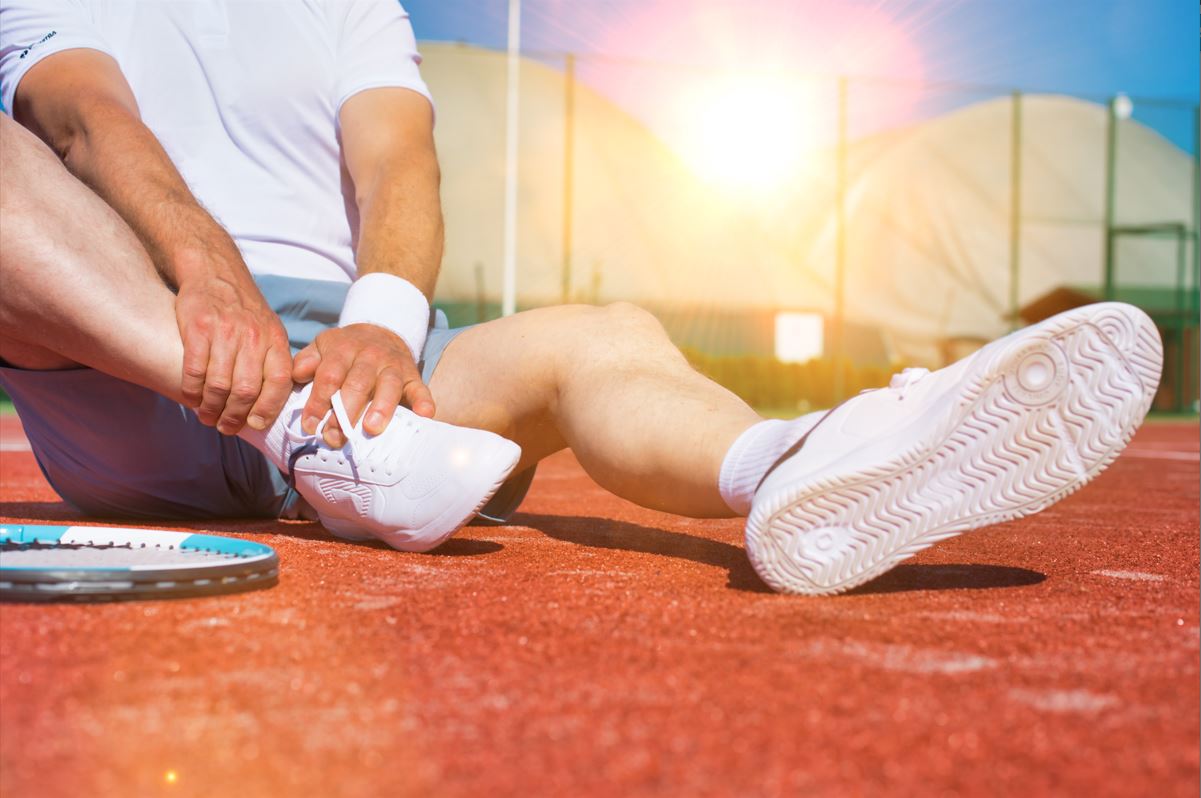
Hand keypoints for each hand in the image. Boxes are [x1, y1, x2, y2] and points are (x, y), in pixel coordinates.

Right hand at [175, 274, 293, 433]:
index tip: (255, 424)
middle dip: (234, 415)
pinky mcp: (198, 328)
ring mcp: (225, 332)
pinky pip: (195, 370)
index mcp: (275, 339)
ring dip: (212, 408)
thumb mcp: (270, 329)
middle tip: (225, 426)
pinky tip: (192, 398)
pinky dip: (192, 391)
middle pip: (246, 390)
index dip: (268, 408)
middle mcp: (254, 336)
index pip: (280, 382)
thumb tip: (272, 402)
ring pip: (219, 385)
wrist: (216, 272)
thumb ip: (273, 360)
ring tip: (207, 416)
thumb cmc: (244, 309)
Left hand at [292, 324, 434, 447]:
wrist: (382, 330)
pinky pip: (420, 388)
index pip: (329, 376)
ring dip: (381, 407)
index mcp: (343, 349)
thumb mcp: (323, 346)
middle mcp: (370, 356)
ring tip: (371, 428)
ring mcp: (393, 366)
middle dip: (345, 413)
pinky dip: (423, 401)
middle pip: (357, 384)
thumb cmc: (346, 349)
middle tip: (335, 437)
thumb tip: (296, 375)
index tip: (310, 425)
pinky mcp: (412, 376)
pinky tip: (424, 415)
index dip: (318, 401)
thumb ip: (306, 361)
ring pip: (388, 385)